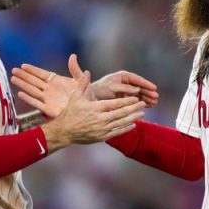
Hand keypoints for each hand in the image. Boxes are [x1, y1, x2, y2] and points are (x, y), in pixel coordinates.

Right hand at [12, 54, 158, 118]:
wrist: (65, 131)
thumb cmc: (70, 112)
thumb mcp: (76, 97)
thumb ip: (83, 84)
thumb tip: (87, 71)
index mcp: (95, 109)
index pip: (115, 104)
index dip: (127, 101)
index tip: (136, 97)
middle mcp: (100, 119)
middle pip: (121, 113)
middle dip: (134, 108)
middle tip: (143, 103)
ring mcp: (102, 129)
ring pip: (121, 123)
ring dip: (133, 118)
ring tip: (142, 113)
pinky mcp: (102, 137)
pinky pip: (117, 132)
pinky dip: (126, 128)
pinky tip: (134, 124)